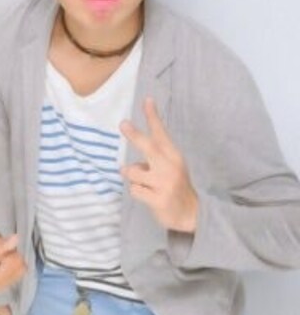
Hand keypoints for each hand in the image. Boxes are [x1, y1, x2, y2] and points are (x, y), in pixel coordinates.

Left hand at [120, 97, 197, 232]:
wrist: (192, 215)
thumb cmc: (174, 185)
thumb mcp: (170, 165)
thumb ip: (153, 156)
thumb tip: (129, 154)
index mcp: (173, 155)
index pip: (161, 133)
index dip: (153, 116)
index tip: (147, 100)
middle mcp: (169, 167)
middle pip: (148, 147)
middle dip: (134, 134)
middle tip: (123, 124)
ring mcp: (164, 183)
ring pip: (132, 172)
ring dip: (133, 176)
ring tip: (144, 182)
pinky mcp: (158, 199)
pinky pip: (134, 190)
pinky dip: (137, 192)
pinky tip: (148, 196)